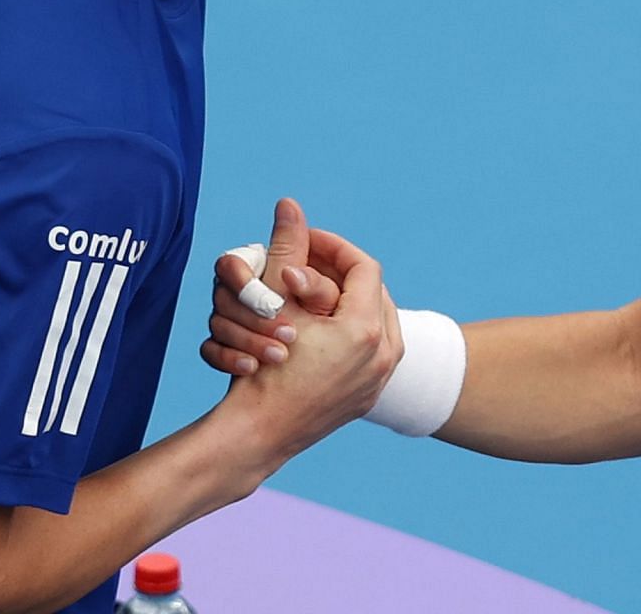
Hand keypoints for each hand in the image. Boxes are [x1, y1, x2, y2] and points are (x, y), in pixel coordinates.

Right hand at [201, 200, 402, 455]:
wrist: (256, 435)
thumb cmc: (261, 369)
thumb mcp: (275, 305)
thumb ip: (287, 250)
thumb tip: (289, 204)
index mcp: (368, 330)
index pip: (363, 267)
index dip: (332, 247)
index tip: (305, 242)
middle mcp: (384, 356)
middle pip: (372, 293)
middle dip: (337, 274)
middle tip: (306, 266)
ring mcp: (379, 379)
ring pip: (372, 320)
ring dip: (341, 301)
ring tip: (308, 293)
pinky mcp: (367, 396)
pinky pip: (368, 348)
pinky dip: (344, 329)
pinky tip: (315, 324)